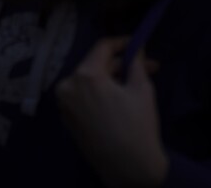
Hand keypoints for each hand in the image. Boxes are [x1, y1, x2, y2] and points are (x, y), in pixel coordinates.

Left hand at [55, 38, 168, 187]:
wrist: (128, 168)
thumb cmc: (137, 127)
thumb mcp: (142, 89)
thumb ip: (136, 63)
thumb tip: (136, 48)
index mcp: (85, 75)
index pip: (102, 47)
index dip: (121, 42)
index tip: (137, 43)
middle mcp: (68, 86)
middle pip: (95, 64)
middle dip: (120, 64)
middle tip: (147, 66)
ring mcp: (64, 103)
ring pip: (88, 80)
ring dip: (110, 78)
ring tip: (134, 83)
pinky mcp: (66, 118)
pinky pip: (82, 96)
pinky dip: (98, 92)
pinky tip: (118, 98)